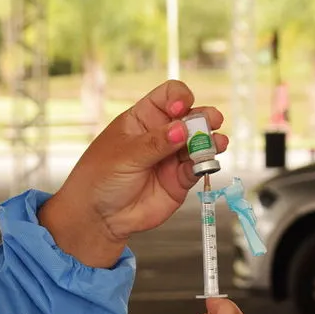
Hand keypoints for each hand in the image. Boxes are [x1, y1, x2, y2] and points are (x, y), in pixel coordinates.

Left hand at [39, 80, 227, 266]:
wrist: (99, 217)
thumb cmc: (100, 178)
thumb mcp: (125, 155)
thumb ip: (155, 143)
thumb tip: (182, 128)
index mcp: (143, 119)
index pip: (168, 96)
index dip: (179, 97)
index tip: (180, 108)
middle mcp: (161, 135)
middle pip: (190, 117)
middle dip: (203, 117)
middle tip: (210, 122)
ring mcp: (172, 157)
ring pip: (200, 142)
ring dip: (210, 140)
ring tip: (215, 143)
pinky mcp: (180, 180)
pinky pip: (199, 168)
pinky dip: (206, 163)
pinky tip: (207, 162)